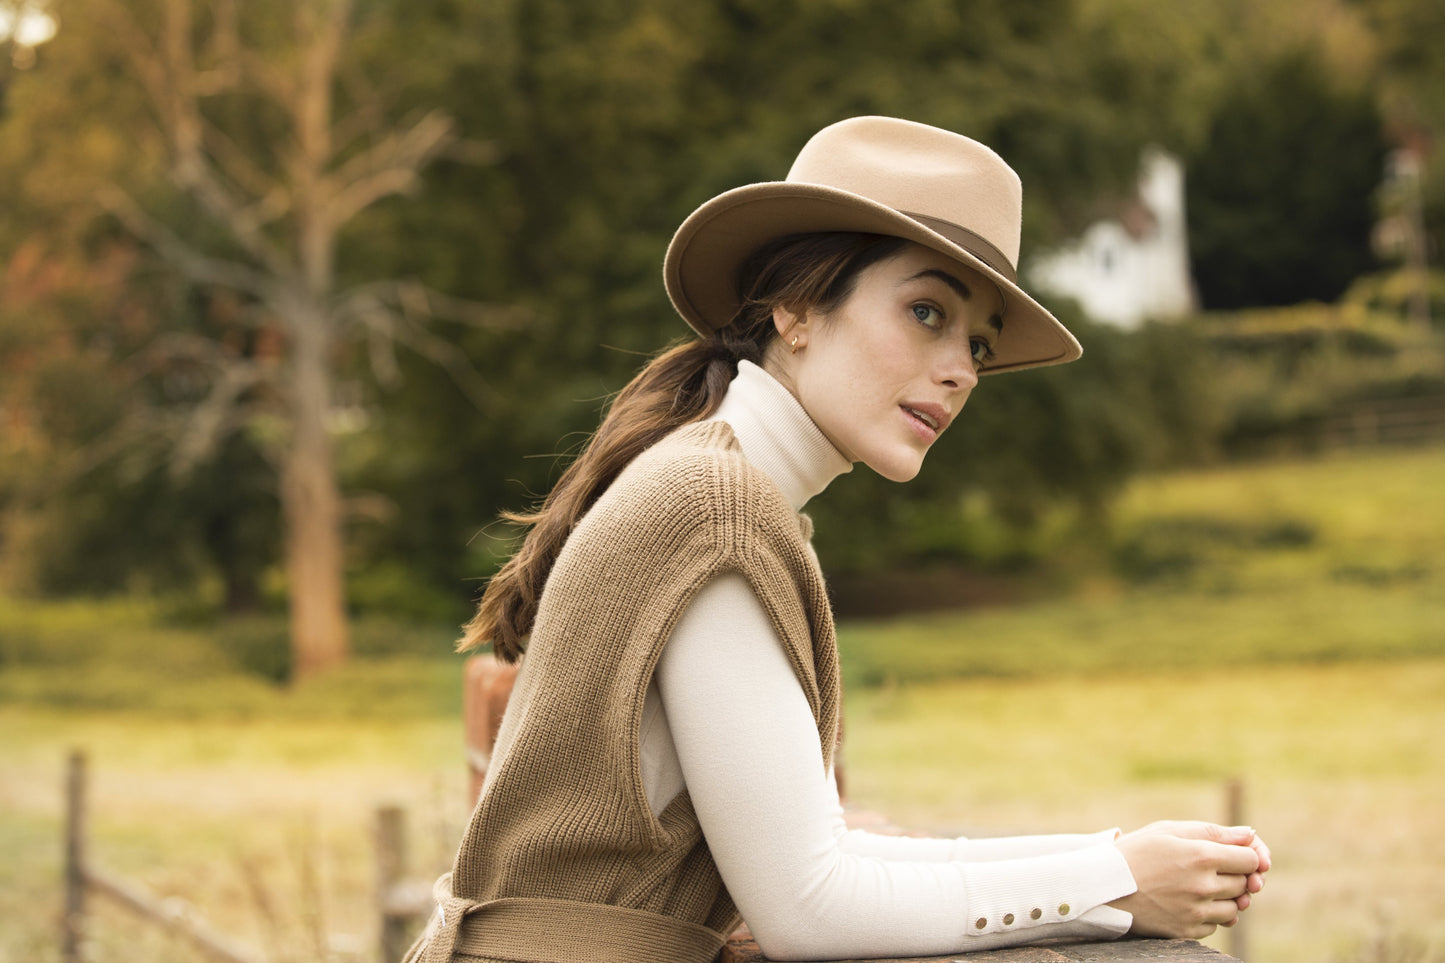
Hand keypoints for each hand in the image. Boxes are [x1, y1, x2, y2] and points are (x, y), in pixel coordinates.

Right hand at [1109, 821, 1262, 939]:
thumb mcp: (1168, 831)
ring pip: (1235, 908)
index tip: (1233, 855)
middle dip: (1234, 875)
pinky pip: (1215, 925)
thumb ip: (1212, 832)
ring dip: (1225, 898)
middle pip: (1245, 884)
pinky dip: (1208, 915)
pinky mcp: (1187, 931)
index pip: (1251, 860)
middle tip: (1210, 869)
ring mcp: (1196, 912)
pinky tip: (1187, 902)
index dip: (1246, 856)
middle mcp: (1203, 886)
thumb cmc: (1135, 852)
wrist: (1103, 887)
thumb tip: (1251, 834)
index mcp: (1201, 856)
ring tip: (1198, 886)